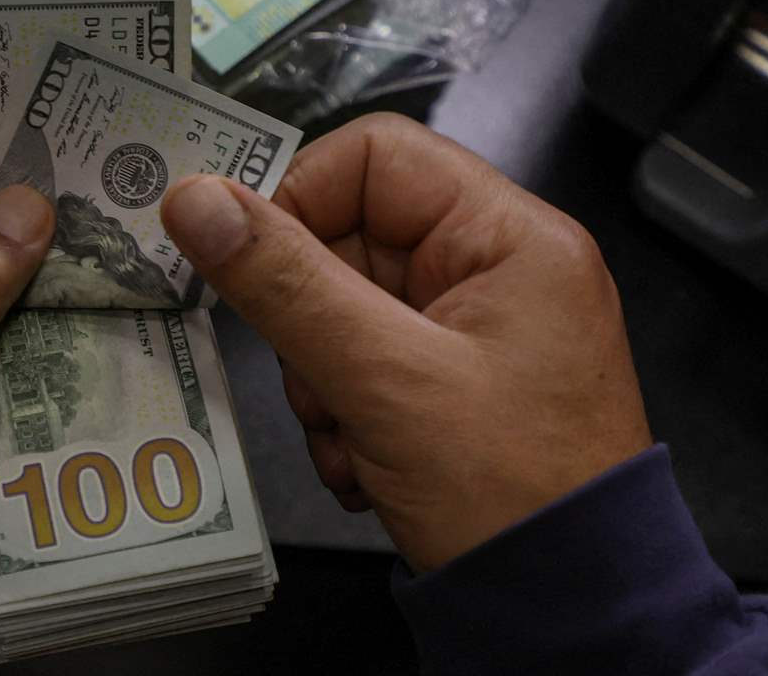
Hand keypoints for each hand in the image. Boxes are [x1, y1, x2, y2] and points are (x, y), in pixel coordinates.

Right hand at [160, 114, 651, 571]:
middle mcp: (499, 270)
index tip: (252, 265)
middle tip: (315, 378)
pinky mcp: (456, 387)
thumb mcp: (382, 379)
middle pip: (348, 238)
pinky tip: (365, 464)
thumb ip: (284, 282)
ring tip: (352, 436)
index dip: (300, 198)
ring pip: (343, 310)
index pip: (375, 156)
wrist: (572, 611)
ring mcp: (477, 332)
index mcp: (510, 236)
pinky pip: (364, 365)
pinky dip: (346, 414)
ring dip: (322, 378)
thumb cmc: (512, 493)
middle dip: (310, 318)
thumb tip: (195, 199)